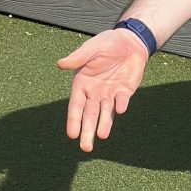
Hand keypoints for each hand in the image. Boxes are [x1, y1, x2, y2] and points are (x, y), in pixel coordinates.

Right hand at [59, 28, 149, 152]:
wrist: (130, 42)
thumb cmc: (107, 43)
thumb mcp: (92, 48)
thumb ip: (78, 57)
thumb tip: (60, 64)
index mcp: (82, 84)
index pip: (76, 105)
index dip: (73, 120)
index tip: (72, 134)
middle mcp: (94, 92)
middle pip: (89, 115)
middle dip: (87, 131)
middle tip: (85, 148)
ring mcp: (109, 94)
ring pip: (105, 113)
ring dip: (104, 124)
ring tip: (102, 136)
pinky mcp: (124, 92)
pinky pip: (121, 101)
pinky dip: (120, 106)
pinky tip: (120, 110)